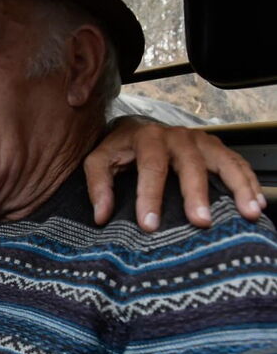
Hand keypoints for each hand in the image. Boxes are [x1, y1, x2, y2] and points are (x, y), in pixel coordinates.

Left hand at [84, 117, 264, 230]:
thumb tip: (102, 216)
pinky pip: (237, 163)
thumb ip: (98, 185)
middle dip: (196, 194)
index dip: (149, 196)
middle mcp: (177, 136)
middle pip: (190, 164)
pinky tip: (256, 203)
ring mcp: (201, 140)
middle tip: (200, 222)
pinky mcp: (216, 148)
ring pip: (223, 161)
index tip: (149, 225)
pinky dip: (249, 182)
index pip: (150, 167)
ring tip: (247, 212)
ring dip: (238, 186)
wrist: (136, 128)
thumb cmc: (118, 149)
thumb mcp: (99, 161)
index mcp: (147, 137)